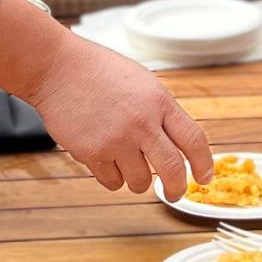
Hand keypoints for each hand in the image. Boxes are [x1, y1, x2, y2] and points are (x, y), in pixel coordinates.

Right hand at [27, 31, 213, 198]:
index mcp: (160, 102)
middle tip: (175, 192)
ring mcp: (117, 140)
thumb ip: (162, 111)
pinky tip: (106, 159)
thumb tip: (179, 144)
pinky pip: (112, 182)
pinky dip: (112, 177)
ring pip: (141, 182)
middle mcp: (142, 123)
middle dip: (177, 188)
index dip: (204, 164)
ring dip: (138, 180)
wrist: (57, 68)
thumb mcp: (143, 82)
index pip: (194, 140)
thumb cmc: (99, 71)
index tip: (204, 177)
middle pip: (173, 170)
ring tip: (128, 164)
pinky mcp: (92, 153)